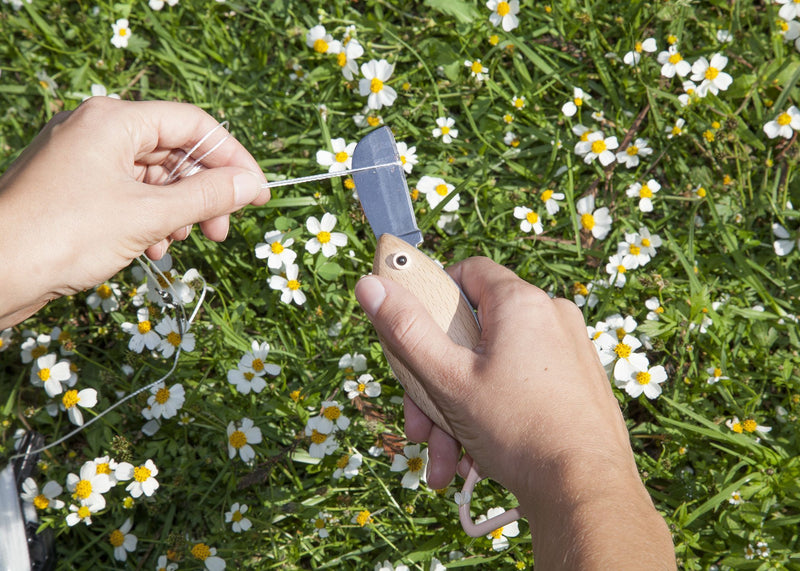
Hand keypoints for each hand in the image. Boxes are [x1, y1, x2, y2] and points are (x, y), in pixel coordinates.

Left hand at [0, 98, 268, 326]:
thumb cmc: (66, 235)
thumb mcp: (149, 215)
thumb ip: (206, 196)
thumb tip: (251, 185)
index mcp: (114, 121)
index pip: (193, 125)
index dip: (232, 158)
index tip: (257, 194)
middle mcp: (97, 131)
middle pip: (174, 152)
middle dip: (203, 193)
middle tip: (221, 231)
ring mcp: (83, 160)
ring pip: (153, 178)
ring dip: (177, 211)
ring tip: (180, 242)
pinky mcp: (74, 189)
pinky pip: (128, 195)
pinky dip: (150, 219)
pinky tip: (153, 248)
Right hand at [355, 257, 643, 508]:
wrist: (586, 491)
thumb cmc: (518, 430)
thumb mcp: (448, 379)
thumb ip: (406, 329)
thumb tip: (369, 283)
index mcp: (521, 303)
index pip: (469, 271)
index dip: (434, 296)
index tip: (414, 331)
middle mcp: (552, 317)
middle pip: (474, 334)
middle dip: (436, 382)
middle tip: (419, 423)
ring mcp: (569, 352)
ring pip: (493, 369)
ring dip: (458, 412)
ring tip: (446, 458)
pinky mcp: (577, 385)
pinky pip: (521, 388)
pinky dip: (493, 417)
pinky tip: (475, 460)